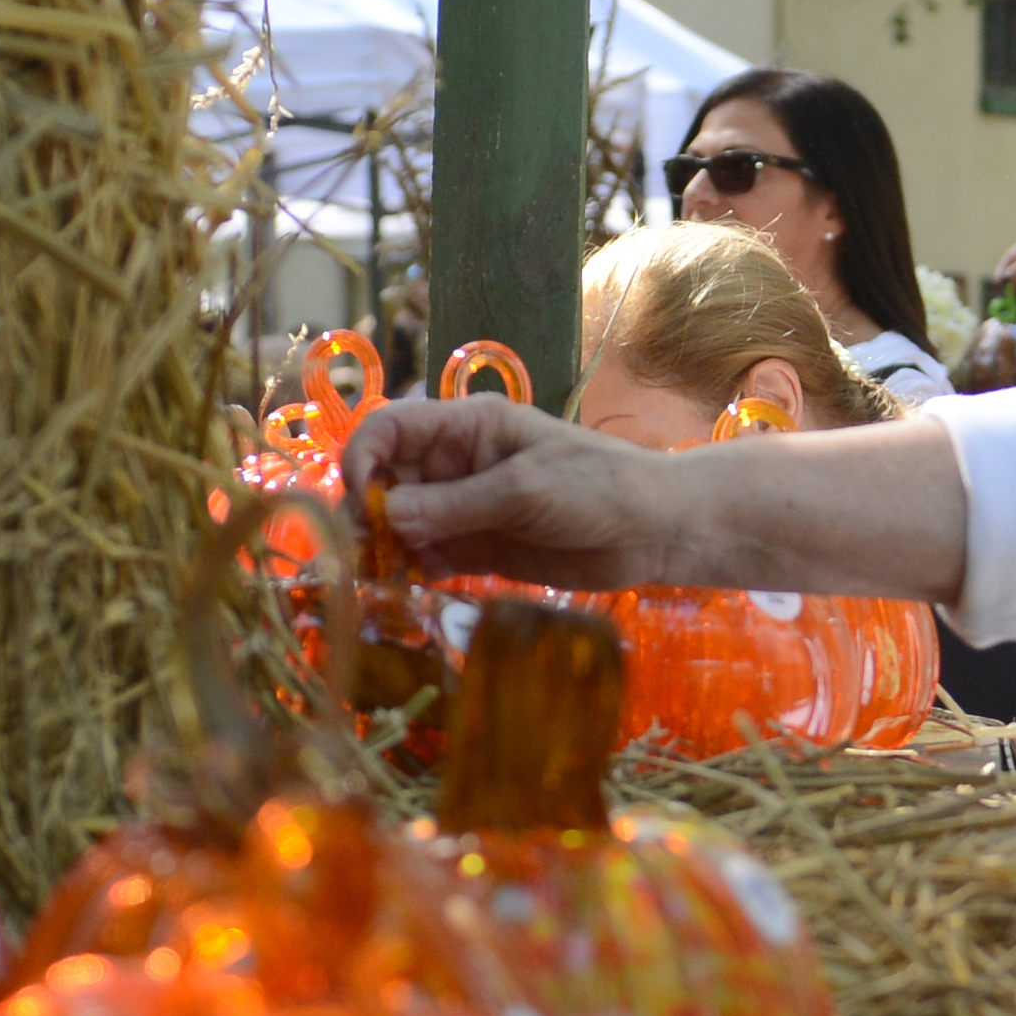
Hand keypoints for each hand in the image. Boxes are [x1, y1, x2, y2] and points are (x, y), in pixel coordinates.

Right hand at [352, 394, 720, 592]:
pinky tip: (406, 587)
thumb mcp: (523, 490)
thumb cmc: (596, 488)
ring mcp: (465, 508)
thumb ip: (454, 505)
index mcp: (466, 428)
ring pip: (401, 522)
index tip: (363, 502)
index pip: (390, 428)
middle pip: (387, 479)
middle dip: (366, 511)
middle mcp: (456, 464)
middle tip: (362, 553)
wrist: (653, 530)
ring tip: (376, 577)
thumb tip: (386, 516)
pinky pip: (428, 555)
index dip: (363, 459)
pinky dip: (411, 569)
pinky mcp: (477, 549)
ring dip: (383, 546)